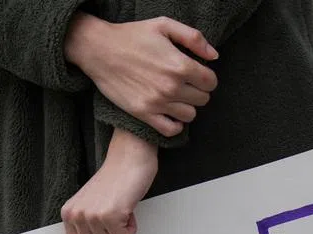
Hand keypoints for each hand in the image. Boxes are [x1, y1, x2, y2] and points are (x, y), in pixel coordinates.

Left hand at [60, 130, 158, 233]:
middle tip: (114, 219)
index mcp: (68, 214)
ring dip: (122, 233)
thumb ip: (84, 225)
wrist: (127, 162)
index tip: (104, 232)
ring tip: (120, 212)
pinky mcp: (109, 216)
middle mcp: (76, 215)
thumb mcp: (89, 205)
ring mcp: (92, 216)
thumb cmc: (113, 183)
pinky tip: (127, 210)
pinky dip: (132, 229)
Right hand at [65, 14, 217, 137]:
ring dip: (186, 106)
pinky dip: (175, 125)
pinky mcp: (145, 114)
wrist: (98, 49)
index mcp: (180, 65)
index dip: (207, 77)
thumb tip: (214, 56)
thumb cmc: (131, 35)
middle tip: (185, 83)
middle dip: (197, 91)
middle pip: (203, 99)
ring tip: (176, 96)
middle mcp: (172, 86)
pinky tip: (170, 113)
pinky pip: (172, 130)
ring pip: (190, 115)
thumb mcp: (163, 25)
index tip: (197, 73)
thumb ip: (192, 37)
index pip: (211, 82)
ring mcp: (159, 102)